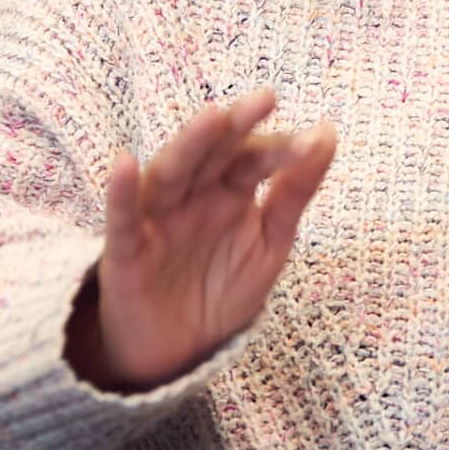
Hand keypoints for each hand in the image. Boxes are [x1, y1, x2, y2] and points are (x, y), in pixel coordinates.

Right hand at [67, 88, 335, 391]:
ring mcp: (157, 220)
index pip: (253, 159)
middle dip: (236, 126)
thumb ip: (294, 192)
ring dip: (189, 145)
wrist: (177, 351)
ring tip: (211, 118)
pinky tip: (124, 164)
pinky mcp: (126, 252)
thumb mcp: (269, 243)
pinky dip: (122, 193)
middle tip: (265, 98)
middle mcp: (191, 196)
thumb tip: (326, 133)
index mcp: (228, 191)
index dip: (282, 150)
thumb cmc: (221, 288)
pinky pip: (122, 220)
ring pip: (170, 174)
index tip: (314, 140)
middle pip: (212, 154)